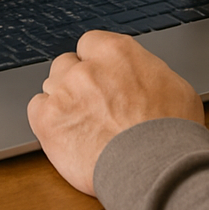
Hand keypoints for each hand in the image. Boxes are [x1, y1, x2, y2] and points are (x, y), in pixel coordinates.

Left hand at [27, 30, 203, 195]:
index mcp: (117, 51)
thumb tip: (143, 78)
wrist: (155, 167)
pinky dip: (46, 119)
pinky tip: (63, 131)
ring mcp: (65, 91)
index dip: (94, 61)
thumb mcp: (172, 85)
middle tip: (91, 103)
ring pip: (51, 85)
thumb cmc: (170, 131)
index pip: (90, 42)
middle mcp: (87, 66)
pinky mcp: (48, 120)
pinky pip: (36, 108)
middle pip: (67, 63)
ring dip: (62, 100)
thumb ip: (145, 73)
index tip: (100, 76)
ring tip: (80, 122)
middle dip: (76, 80)